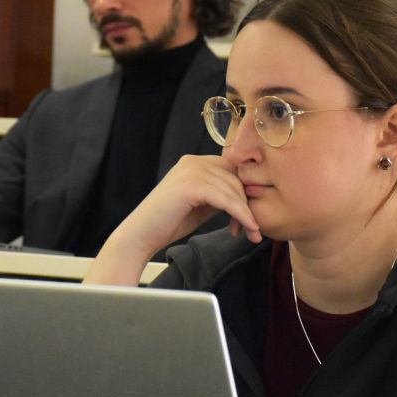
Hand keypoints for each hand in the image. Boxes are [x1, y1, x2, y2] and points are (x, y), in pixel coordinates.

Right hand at [107, 154, 261, 262]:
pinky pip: (225, 199)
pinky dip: (240, 214)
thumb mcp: (202, 204)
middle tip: (254, 229)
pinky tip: (247, 227)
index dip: (245, 193)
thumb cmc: (170, 222)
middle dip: (248, 205)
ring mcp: (191, 171)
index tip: (251, 217)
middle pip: (236, 178)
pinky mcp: (190, 185)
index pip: (233, 171)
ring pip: (233, 190)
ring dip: (246, 213)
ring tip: (251, 233)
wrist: (142, 234)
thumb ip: (221, 195)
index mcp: (196, 162)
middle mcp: (193, 161)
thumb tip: (248, 198)